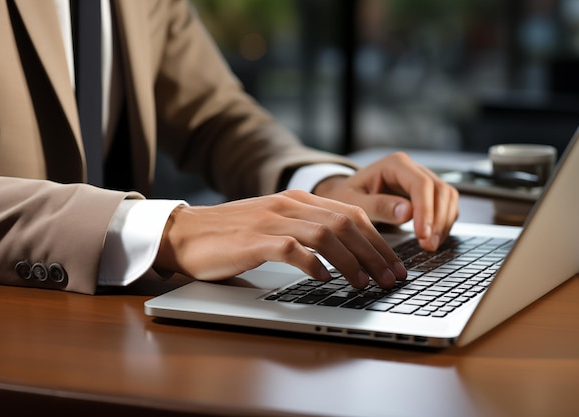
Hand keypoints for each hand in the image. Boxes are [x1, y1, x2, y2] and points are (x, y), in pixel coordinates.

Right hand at [154, 190, 406, 288]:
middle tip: (390, 278)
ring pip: (326, 235)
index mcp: (297, 200)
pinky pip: (292, 249)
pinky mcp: (254, 240)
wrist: (185, 233)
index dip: (378, 240)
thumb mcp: (274, 225)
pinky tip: (324, 279)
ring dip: (351, 261)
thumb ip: (305, 233)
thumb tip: (343, 256)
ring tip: (364, 283)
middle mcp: (288, 206)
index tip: (393, 264)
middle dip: (374, 253)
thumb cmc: (231, 235)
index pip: (351, 215)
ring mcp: (271, 221)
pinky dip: (313, 264)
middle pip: (346, 224)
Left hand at [313, 152, 458, 250]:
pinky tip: (432, 239)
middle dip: (438, 219)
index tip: (422, 234)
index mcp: (395, 164)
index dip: (426, 210)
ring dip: (444, 223)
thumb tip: (407, 212)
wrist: (345, 195)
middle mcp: (413, 168)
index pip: (421, 184)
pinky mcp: (428, 195)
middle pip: (440, 190)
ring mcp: (423, 180)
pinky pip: (446, 206)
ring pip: (448, 197)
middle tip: (429, 245)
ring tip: (430, 246)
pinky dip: (443, 223)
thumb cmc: (345, 197)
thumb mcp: (353, 202)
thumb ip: (377, 206)